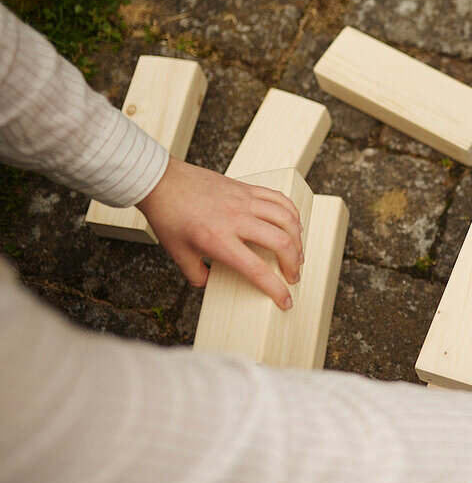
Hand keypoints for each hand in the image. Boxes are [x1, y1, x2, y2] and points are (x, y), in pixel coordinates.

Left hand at [137, 157, 303, 308]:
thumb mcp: (178, 254)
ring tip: (298, 253)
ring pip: (286, 219)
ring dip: (298, 239)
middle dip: (293, 264)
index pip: (257, 270)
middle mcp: (236, 220)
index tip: (285, 300)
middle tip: (293, 276)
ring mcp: (244, 201)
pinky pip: (278, 199)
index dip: (276, 290)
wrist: (161, 182)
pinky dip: (292, 213)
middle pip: (281, 243)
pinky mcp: (246, 188)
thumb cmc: (168, 216)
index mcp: (218, 240)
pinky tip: (294, 224)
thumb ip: (197, 274)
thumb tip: (211, 282)